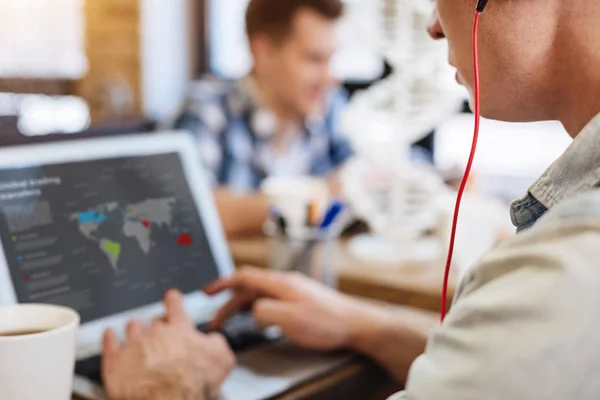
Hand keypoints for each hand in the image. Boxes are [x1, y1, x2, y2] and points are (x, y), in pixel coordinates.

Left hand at [102, 290, 235, 399]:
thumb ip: (217, 342)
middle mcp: (155, 333)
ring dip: (135, 328)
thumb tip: (214, 340)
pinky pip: (110, 343)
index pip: (175, 304)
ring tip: (135, 330)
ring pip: (132, 327)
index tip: (171, 297)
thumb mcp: (222, 358)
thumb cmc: (194, 380)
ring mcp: (134, 345)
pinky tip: (109, 335)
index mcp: (180, 329)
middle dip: (157, 323)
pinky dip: (109, 337)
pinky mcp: (116, 362)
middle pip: (153, 320)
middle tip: (159, 330)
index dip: (173, 300)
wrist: (169, 398)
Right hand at [204, 267, 363, 350]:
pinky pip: (271, 300)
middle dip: (228, 302)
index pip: (244, 276)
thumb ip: (265, 312)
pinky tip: (258, 320)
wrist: (358, 324)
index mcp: (280, 283)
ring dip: (242, 307)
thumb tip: (252, 312)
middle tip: (215, 319)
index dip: (222, 283)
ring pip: (260, 295)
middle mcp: (286, 283)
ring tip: (231, 321)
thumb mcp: (290, 319)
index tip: (207, 291)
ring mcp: (294, 291)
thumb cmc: (329, 322)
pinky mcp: (301, 300)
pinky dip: (256, 309)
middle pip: (249, 287)